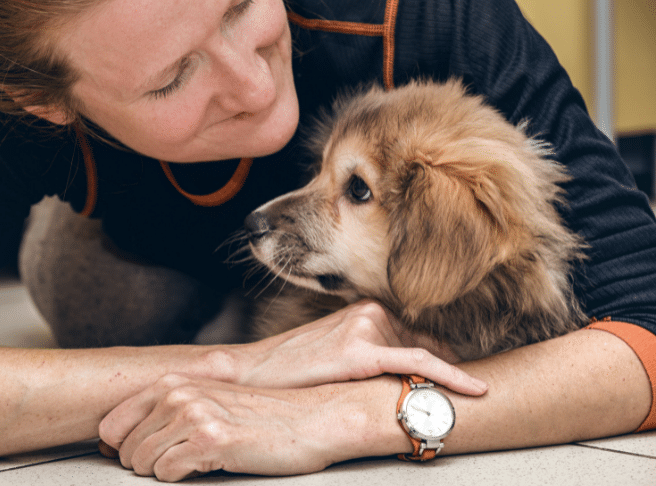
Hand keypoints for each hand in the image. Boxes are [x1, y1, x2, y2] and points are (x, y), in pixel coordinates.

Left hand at [99, 374, 406, 481]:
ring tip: (191, 465)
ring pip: (143, 461)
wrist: (312, 419)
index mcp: (175, 383)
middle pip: (125, 447)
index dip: (118, 447)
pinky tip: (205, 467)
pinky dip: (179, 478)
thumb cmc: (263, 416)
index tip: (135, 458)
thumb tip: (125, 441)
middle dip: (142, 463)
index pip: (112, 422)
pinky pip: (168, 472)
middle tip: (174, 464)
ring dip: (161, 472)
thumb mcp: (211, 401)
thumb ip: (170, 411)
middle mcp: (180, 394)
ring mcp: (195, 414)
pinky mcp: (212, 439)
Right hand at [234, 300, 485, 395]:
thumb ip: (371, 352)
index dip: (443, 362)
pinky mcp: (362, 350)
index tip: (467, 381)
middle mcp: (371, 312)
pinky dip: (451, 376)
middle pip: (424, 348)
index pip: (417, 336)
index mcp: (366, 310)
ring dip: (432, 384)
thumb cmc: (296, 368)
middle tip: (468, 397)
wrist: (256, 372)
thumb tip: (404, 374)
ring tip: (445, 403)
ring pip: (421, 360)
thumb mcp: (337, 351)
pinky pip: (418, 362)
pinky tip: (476, 390)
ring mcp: (366, 327)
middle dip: (440, 376)